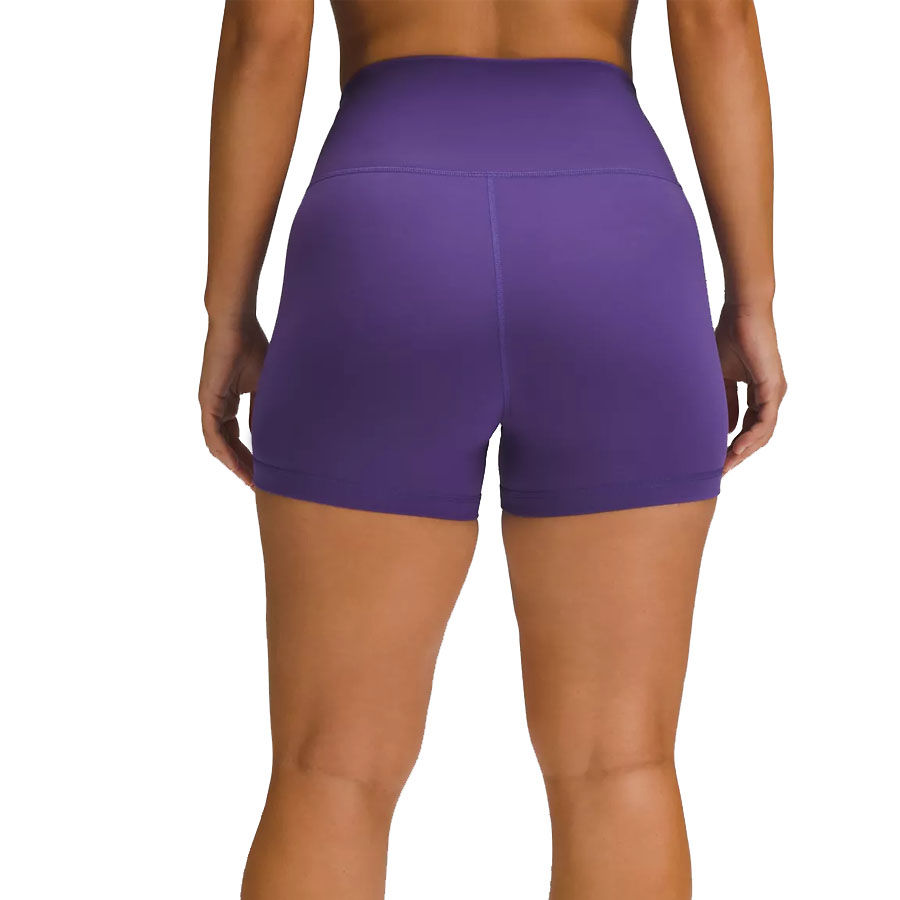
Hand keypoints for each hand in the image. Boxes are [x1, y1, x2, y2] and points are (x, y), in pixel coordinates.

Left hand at [199, 318, 268, 485]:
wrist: (237, 325)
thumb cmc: (252, 347)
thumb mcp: (264, 386)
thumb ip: (262, 410)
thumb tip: (267, 435)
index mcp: (228, 401)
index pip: (236, 436)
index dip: (248, 455)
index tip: (263, 472)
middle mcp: (216, 406)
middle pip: (227, 445)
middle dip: (242, 465)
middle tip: (257, 484)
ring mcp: (210, 405)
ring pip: (219, 445)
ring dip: (234, 464)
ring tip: (250, 481)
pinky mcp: (208, 401)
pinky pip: (214, 435)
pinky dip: (225, 453)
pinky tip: (236, 466)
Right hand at [716, 305, 786, 473]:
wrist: (742, 313)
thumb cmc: (728, 338)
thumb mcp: (720, 377)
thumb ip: (724, 402)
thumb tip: (724, 429)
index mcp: (759, 391)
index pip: (749, 426)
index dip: (734, 444)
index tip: (717, 460)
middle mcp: (770, 395)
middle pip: (758, 435)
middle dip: (739, 454)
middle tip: (721, 471)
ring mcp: (774, 392)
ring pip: (764, 432)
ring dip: (745, 450)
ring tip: (727, 464)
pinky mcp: (773, 386)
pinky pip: (765, 420)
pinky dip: (751, 436)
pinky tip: (737, 447)